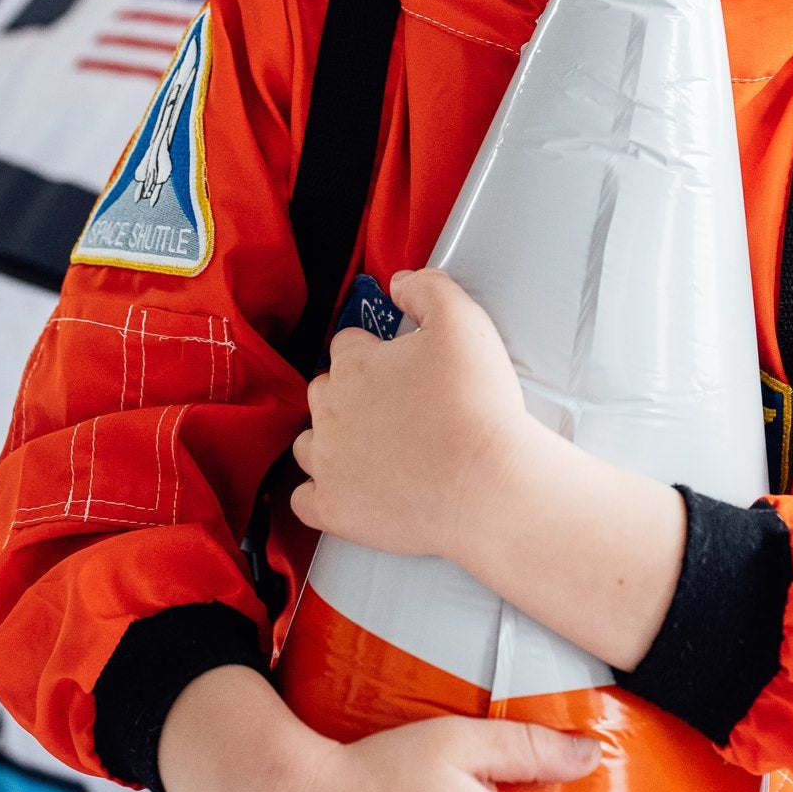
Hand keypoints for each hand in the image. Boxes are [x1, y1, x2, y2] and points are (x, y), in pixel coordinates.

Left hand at [289, 268, 528, 561]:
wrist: (487, 484)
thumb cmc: (477, 405)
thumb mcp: (463, 319)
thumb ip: (428, 287)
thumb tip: (400, 281)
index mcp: (354, 364)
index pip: (346, 344)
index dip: (373, 349)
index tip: (398, 363)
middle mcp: (331, 411)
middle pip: (324, 391)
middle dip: (350, 393)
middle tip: (393, 405)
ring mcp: (328, 464)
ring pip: (308, 443)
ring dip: (330, 439)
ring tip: (370, 446)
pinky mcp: (334, 510)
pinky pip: (304, 500)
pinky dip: (320, 493)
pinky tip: (346, 488)